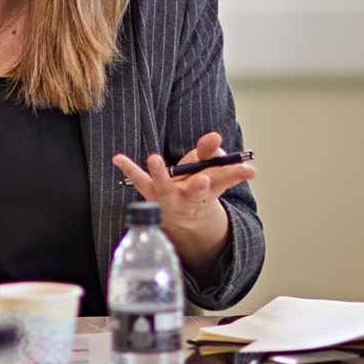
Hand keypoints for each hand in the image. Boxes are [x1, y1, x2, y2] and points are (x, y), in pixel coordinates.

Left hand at [111, 131, 255, 271]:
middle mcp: (187, 196)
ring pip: (165, 186)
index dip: (234, 174)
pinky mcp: (150, 190)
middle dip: (199, 186)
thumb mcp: (213, 173)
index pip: (224, 180)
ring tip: (155, 158)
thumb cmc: (199, 188)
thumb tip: (225, 146)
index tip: (246, 170)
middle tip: (204, 179)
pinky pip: (138, 179)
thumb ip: (217, 158)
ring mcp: (167, 195)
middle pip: (195, 191)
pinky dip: (128, 169)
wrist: (182, 217)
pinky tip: (118, 158)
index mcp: (208, 192)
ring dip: (160, 173)